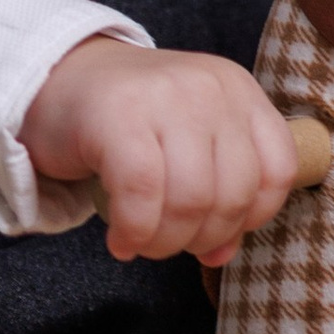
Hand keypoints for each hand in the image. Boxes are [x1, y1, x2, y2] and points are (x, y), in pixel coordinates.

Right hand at [21, 38, 301, 264]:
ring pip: (192, 199)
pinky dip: (135, 230)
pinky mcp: (120, 116)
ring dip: (165, 241)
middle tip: (167, 244)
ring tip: (142, 242)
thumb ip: (217, 193)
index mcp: (239, 90)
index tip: (215, 234)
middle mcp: (211, 87)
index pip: (278, 170)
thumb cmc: (128, 123)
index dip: (252, 219)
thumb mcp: (188, 144)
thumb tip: (223, 255)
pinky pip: (143, 193)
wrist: (55, 78)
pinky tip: (120, 239)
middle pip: (234, 193)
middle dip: (201, 239)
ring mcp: (167, 96)